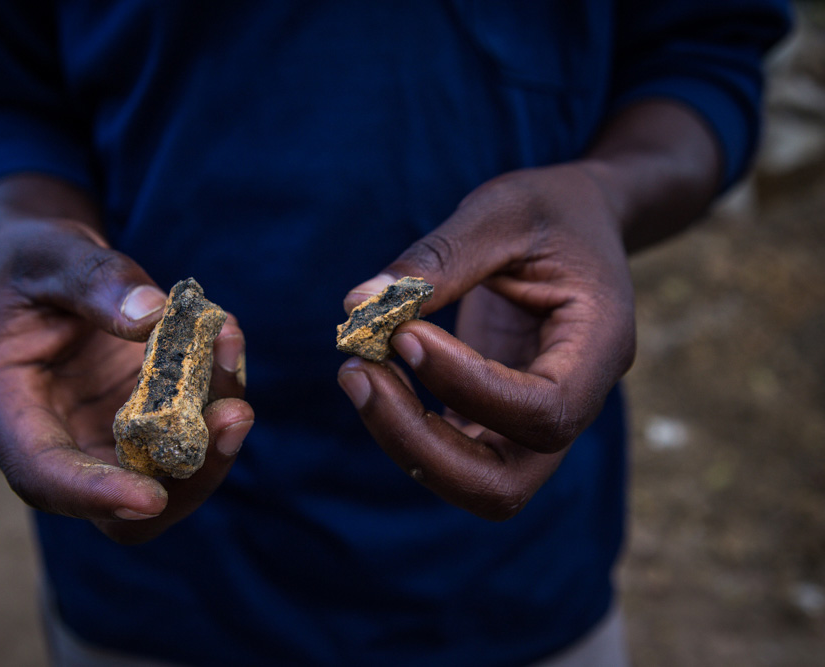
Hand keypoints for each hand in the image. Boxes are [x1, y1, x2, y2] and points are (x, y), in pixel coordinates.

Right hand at [0, 215, 251, 544]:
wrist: (51, 265)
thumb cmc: (32, 259)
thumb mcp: (49, 252)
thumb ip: (94, 281)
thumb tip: (151, 317)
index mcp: (8, 407)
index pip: (44, 476)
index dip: (94, 495)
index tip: (150, 497)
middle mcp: (61, 437)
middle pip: (122, 508)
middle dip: (186, 479)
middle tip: (234, 416)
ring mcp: (109, 434)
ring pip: (170, 473)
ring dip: (215, 430)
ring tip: (230, 350)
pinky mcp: (149, 418)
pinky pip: (193, 427)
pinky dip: (218, 391)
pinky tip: (227, 338)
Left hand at [338, 163, 635, 519]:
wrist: (577, 221)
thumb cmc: (548, 209)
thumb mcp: (501, 211)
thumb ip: (437, 259)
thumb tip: (358, 304)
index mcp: (600, 347)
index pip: (544, 410)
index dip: (466, 385)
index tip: (402, 334)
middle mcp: (576, 401)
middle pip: (505, 482)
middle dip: (420, 443)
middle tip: (356, 373)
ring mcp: (536, 420)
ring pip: (475, 483)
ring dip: (404, 441)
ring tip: (354, 370)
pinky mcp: (498, 418)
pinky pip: (453, 455)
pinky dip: (405, 428)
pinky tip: (372, 374)